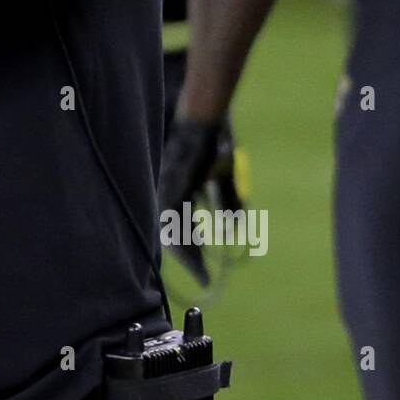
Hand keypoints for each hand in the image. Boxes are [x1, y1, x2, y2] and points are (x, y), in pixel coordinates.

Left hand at [158, 115, 243, 287]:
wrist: (208, 122)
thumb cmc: (215, 146)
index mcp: (181, 194)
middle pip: (174, 236)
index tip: (205, 271)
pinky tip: (195, 249)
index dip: (193, 251)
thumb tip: (232, 229)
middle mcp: (171, 194)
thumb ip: (227, 202)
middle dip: (190, 259)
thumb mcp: (224, 180)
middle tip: (204, 278)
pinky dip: (184, 236)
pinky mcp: (172, 186)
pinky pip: (174, 219)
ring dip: (187, 254)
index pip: (182, 230)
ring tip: (200, 270)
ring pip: (172, 231)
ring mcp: (168, 190)